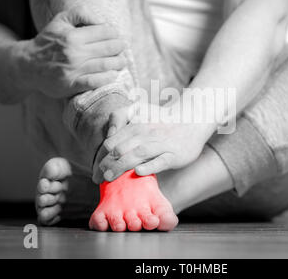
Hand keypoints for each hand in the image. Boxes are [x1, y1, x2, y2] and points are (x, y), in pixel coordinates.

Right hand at [19, 7, 128, 97]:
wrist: (28, 65)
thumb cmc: (48, 41)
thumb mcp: (60, 20)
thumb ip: (81, 14)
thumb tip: (102, 21)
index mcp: (72, 36)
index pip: (105, 32)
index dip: (114, 33)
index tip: (116, 36)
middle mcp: (73, 53)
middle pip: (109, 48)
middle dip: (120, 47)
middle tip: (122, 48)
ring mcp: (73, 70)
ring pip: (106, 65)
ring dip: (119, 63)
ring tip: (121, 61)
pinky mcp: (71, 85)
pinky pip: (96, 81)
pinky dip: (108, 78)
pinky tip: (113, 75)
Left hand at [93, 103, 216, 183]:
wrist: (192, 120)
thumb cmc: (161, 119)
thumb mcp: (140, 109)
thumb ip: (120, 115)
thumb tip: (109, 133)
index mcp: (136, 124)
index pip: (112, 141)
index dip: (100, 156)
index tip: (95, 171)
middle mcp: (147, 133)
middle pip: (122, 148)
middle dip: (106, 164)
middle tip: (98, 179)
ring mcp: (161, 144)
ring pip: (139, 154)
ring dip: (121, 165)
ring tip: (109, 177)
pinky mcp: (174, 155)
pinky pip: (161, 161)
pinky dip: (150, 166)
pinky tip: (139, 171)